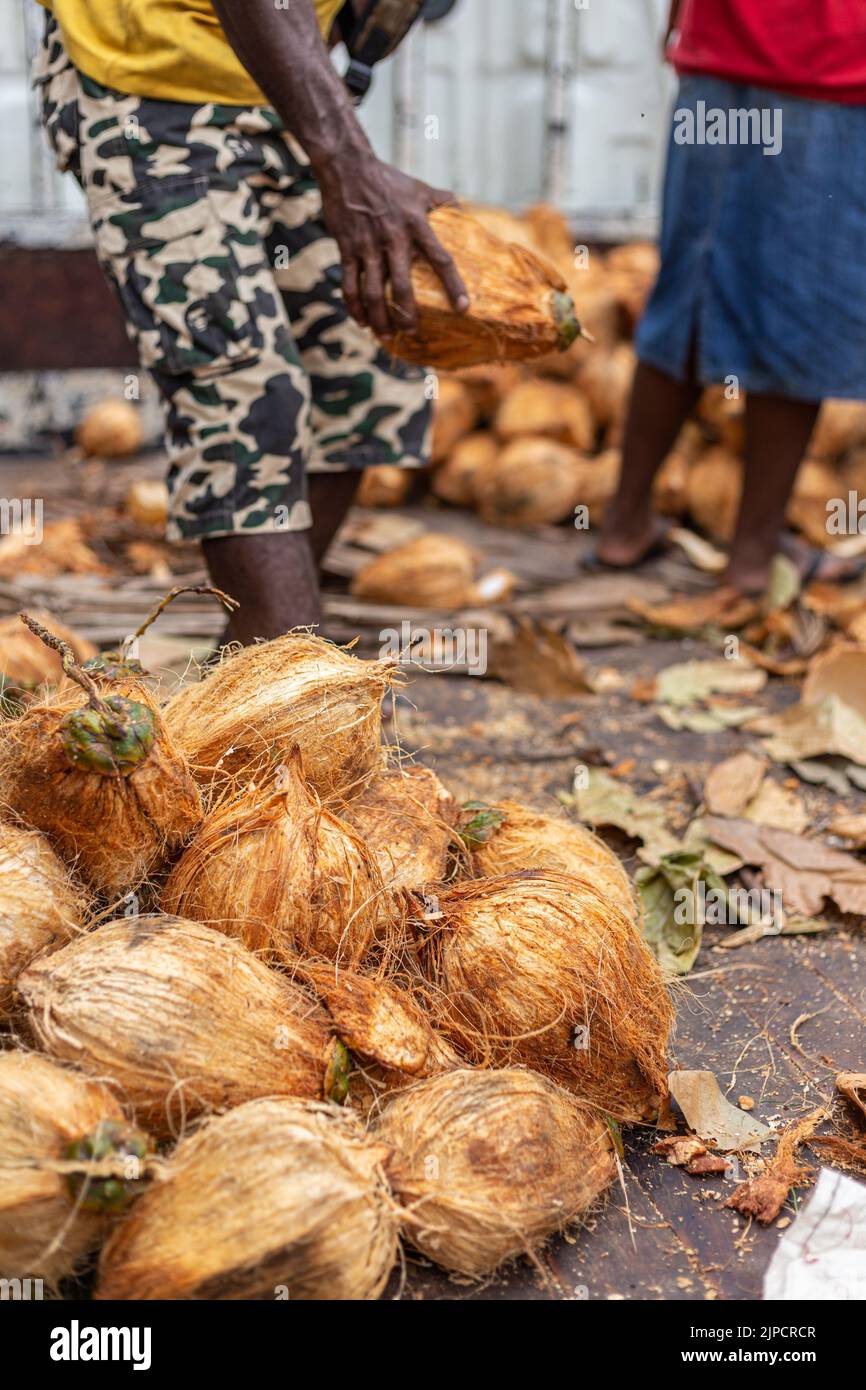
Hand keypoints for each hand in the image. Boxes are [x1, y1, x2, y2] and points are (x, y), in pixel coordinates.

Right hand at [316, 156, 469, 334]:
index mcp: (416, 224)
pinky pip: (350, 284)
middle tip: (413, 332)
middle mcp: (392, 238)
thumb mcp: (419, 188)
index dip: (453, 285)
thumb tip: (464, 208)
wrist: (347, 167)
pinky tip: (362, 322)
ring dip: (380, 317)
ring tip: (386, 335)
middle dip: (408, 314)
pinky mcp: (347, 248)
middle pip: (401, 286)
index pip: (440, 259)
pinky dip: (355, 306)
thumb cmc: (387, 179)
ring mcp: (367, 246)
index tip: (463, 309)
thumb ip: (443, 201)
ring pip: (373, 291)